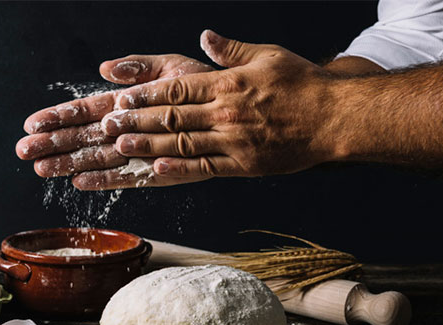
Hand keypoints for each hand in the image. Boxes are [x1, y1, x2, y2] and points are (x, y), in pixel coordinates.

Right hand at [15, 55, 212, 178]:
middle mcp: (130, 128)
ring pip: (99, 158)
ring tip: (41, 169)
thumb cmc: (203, 86)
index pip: (87, 109)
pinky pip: (128, 177)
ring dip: (69, 163)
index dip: (59, 116)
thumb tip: (104, 69)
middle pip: (85, 136)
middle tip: (24, 151)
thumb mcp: (171, 67)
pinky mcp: (158, 170)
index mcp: (128, 102)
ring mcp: (141, 151)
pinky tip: (80, 183)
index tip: (32, 123)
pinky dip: (105, 180)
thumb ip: (138, 68)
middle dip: (54, 143)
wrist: (236, 111)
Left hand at [74, 30, 338, 189]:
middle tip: (107, 125)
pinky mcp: (244, 165)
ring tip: (121, 146)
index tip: (120, 98)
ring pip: (182, 143)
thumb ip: (232, 50)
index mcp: (228, 84)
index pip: (177, 89)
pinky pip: (206, 168)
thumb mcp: (267, 55)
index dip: (145, 94)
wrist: (334, 118)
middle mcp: (226, 112)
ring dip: (149, 144)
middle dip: (136, 120)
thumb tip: (206, 37)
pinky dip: (180, 169)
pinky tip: (157, 170)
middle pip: (172, 117)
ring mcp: (234, 141)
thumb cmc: (302, 84)